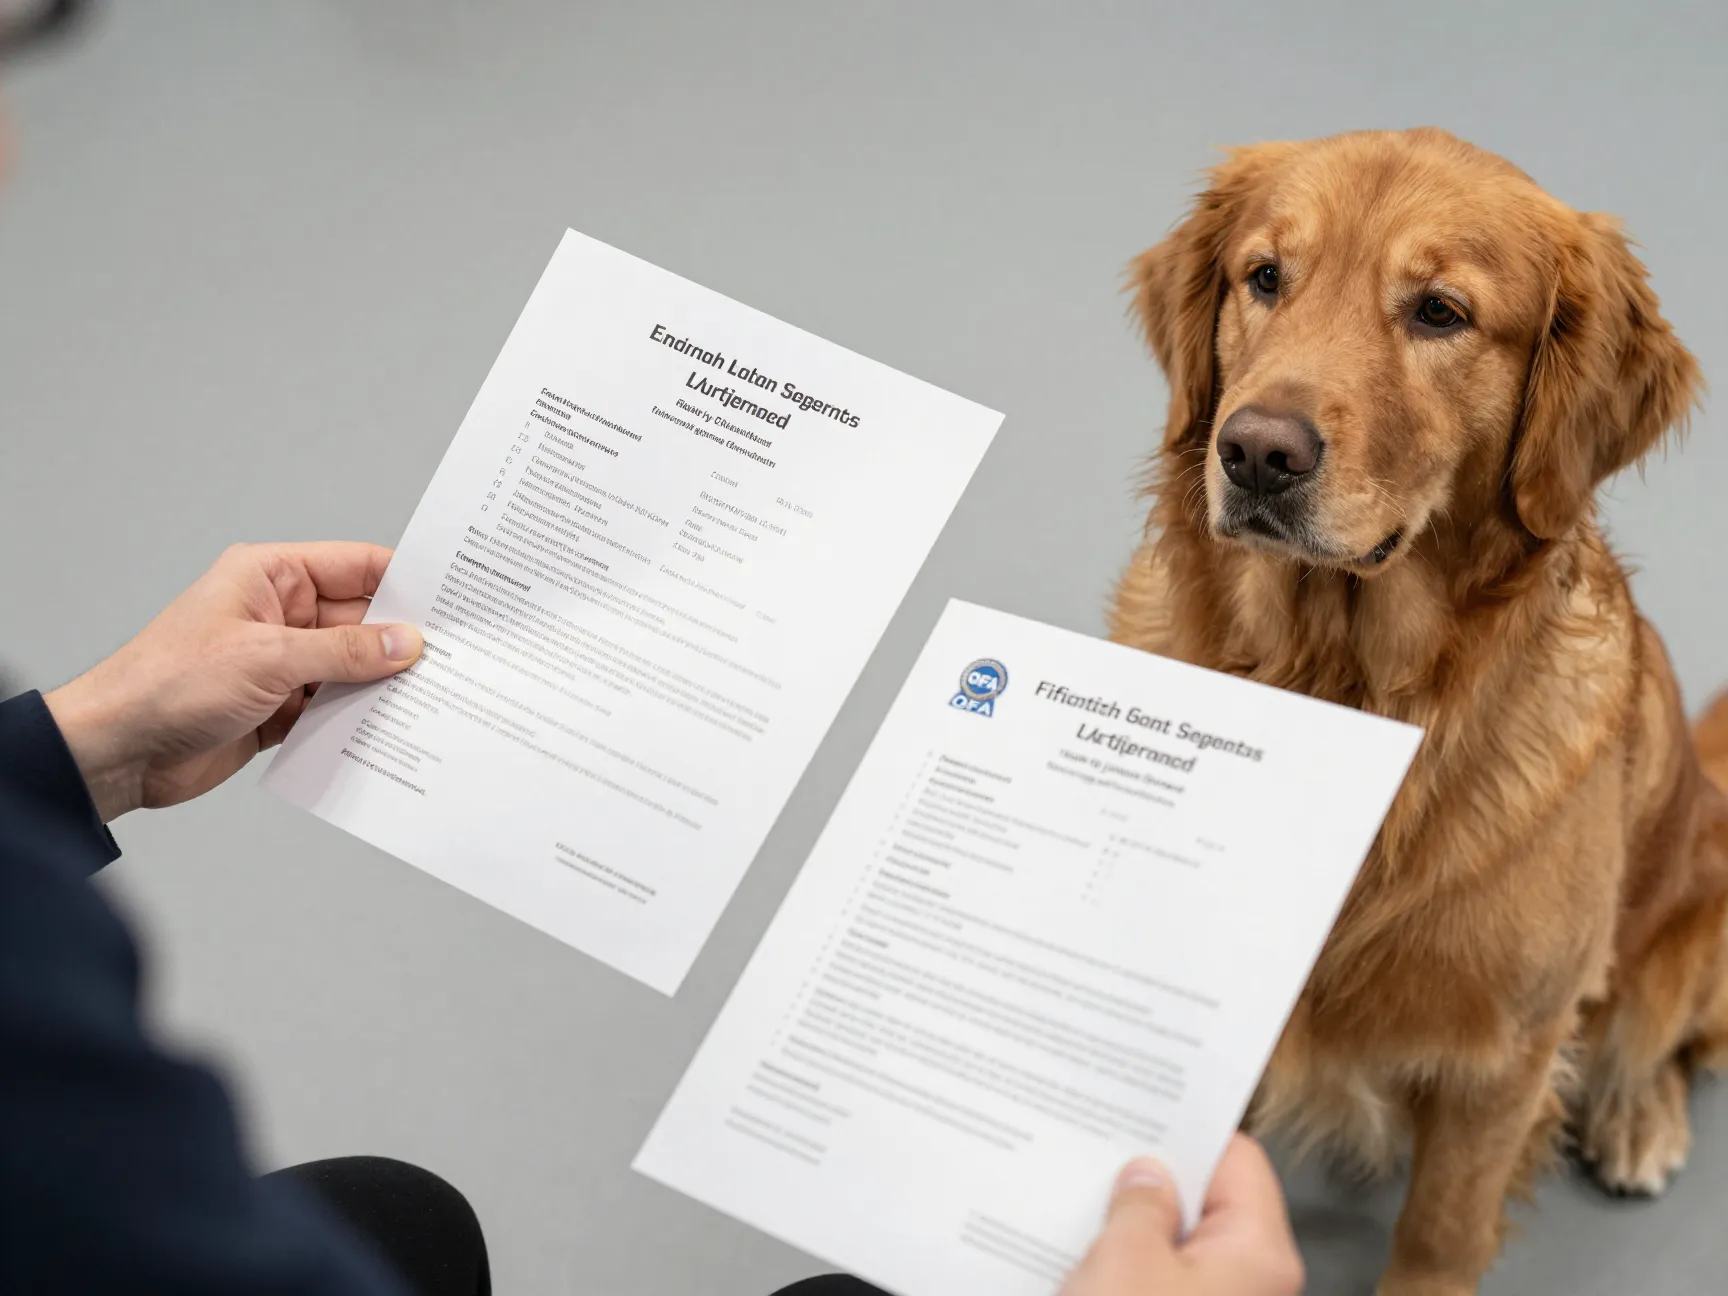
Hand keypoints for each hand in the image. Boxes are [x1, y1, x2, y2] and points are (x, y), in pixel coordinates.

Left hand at [44, 542, 423, 820]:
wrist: (116, 752)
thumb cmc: (167, 684)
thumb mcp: (268, 659)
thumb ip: (344, 652)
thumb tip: (407, 643)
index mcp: (271, 577)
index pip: (356, 566)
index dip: (405, 580)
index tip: (454, 599)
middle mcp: (279, 614)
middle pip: (362, 620)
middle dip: (403, 640)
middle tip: (456, 658)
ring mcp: (282, 663)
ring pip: (353, 668)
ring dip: (383, 685)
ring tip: (434, 697)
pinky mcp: (280, 708)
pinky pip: (335, 707)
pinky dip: (360, 719)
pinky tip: (393, 729)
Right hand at [1063, 1135, 1302, 1295]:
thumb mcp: (1125, 1259)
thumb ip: (1139, 1203)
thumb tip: (1146, 1176)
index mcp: (1258, 1254)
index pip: (1236, 1160)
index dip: (1187, 1132)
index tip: (1139, 1110)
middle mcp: (1250, 1282)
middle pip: (1206, 1202)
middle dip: (1151, 1179)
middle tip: (1097, 1151)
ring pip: (1177, 1244)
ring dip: (1132, 1226)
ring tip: (1080, 1201)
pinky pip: (1158, 1279)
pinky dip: (1126, 1265)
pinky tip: (1080, 1254)